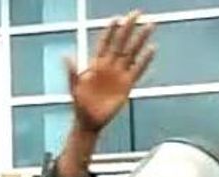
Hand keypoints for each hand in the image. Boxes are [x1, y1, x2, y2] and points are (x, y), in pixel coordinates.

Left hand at [67, 10, 155, 132]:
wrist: (89, 121)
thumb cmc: (80, 104)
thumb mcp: (74, 87)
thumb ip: (72, 72)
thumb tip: (66, 56)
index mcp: (96, 64)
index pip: (105, 42)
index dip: (110, 31)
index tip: (117, 18)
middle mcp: (110, 66)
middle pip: (121, 42)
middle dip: (129, 28)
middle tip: (137, 13)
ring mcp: (119, 74)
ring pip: (132, 52)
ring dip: (140, 39)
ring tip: (149, 25)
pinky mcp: (127, 85)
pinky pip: (138, 69)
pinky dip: (145, 60)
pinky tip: (152, 49)